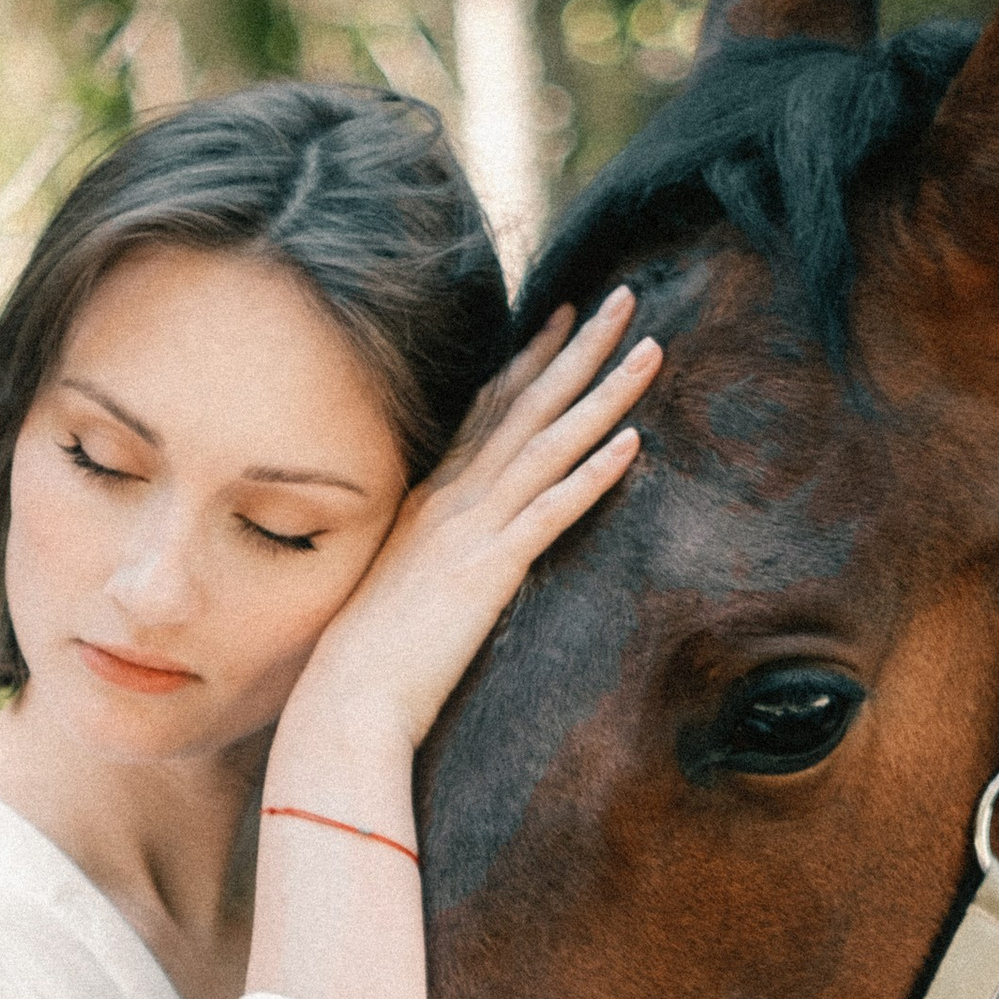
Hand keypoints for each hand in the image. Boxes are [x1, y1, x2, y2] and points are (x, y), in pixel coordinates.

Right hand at [281, 290, 658, 761]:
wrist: (348, 700)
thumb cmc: (369, 656)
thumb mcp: (401, 580)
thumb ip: (431, 545)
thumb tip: (453, 541)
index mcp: (432, 497)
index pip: (491, 410)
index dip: (532, 358)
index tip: (567, 314)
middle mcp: (454, 500)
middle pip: (528, 406)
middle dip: (579, 348)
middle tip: (627, 298)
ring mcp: (472, 531)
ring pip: (549, 445)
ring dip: (603, 395)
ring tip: (650, 351)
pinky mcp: (490, 572)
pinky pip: (550, 512)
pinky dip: (592, 476)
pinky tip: (633, 446)